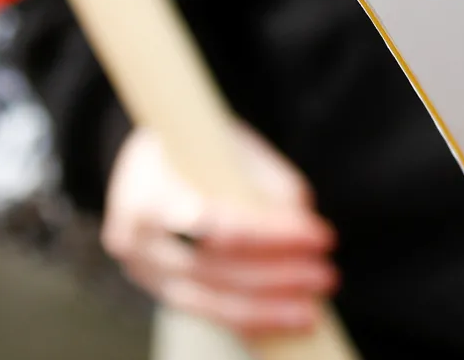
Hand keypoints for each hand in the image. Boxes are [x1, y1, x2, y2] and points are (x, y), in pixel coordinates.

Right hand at [101, 123, 338, 336]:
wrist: (143, 160)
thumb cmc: (195, 142)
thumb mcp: (232, 144)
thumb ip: (267, 182)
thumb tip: (304, 222)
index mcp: (150, 190)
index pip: (218, 224)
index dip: (274, 236)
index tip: (320, 235)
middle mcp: (137, 237)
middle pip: (216, 269)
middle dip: (278, 276)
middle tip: (326, 274)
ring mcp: (142, 269)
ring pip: (210, 301)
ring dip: (267, 309)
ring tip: (311, 309)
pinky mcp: (157, 288)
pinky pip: (205, 311)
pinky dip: (246, 320)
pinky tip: (281, 320)